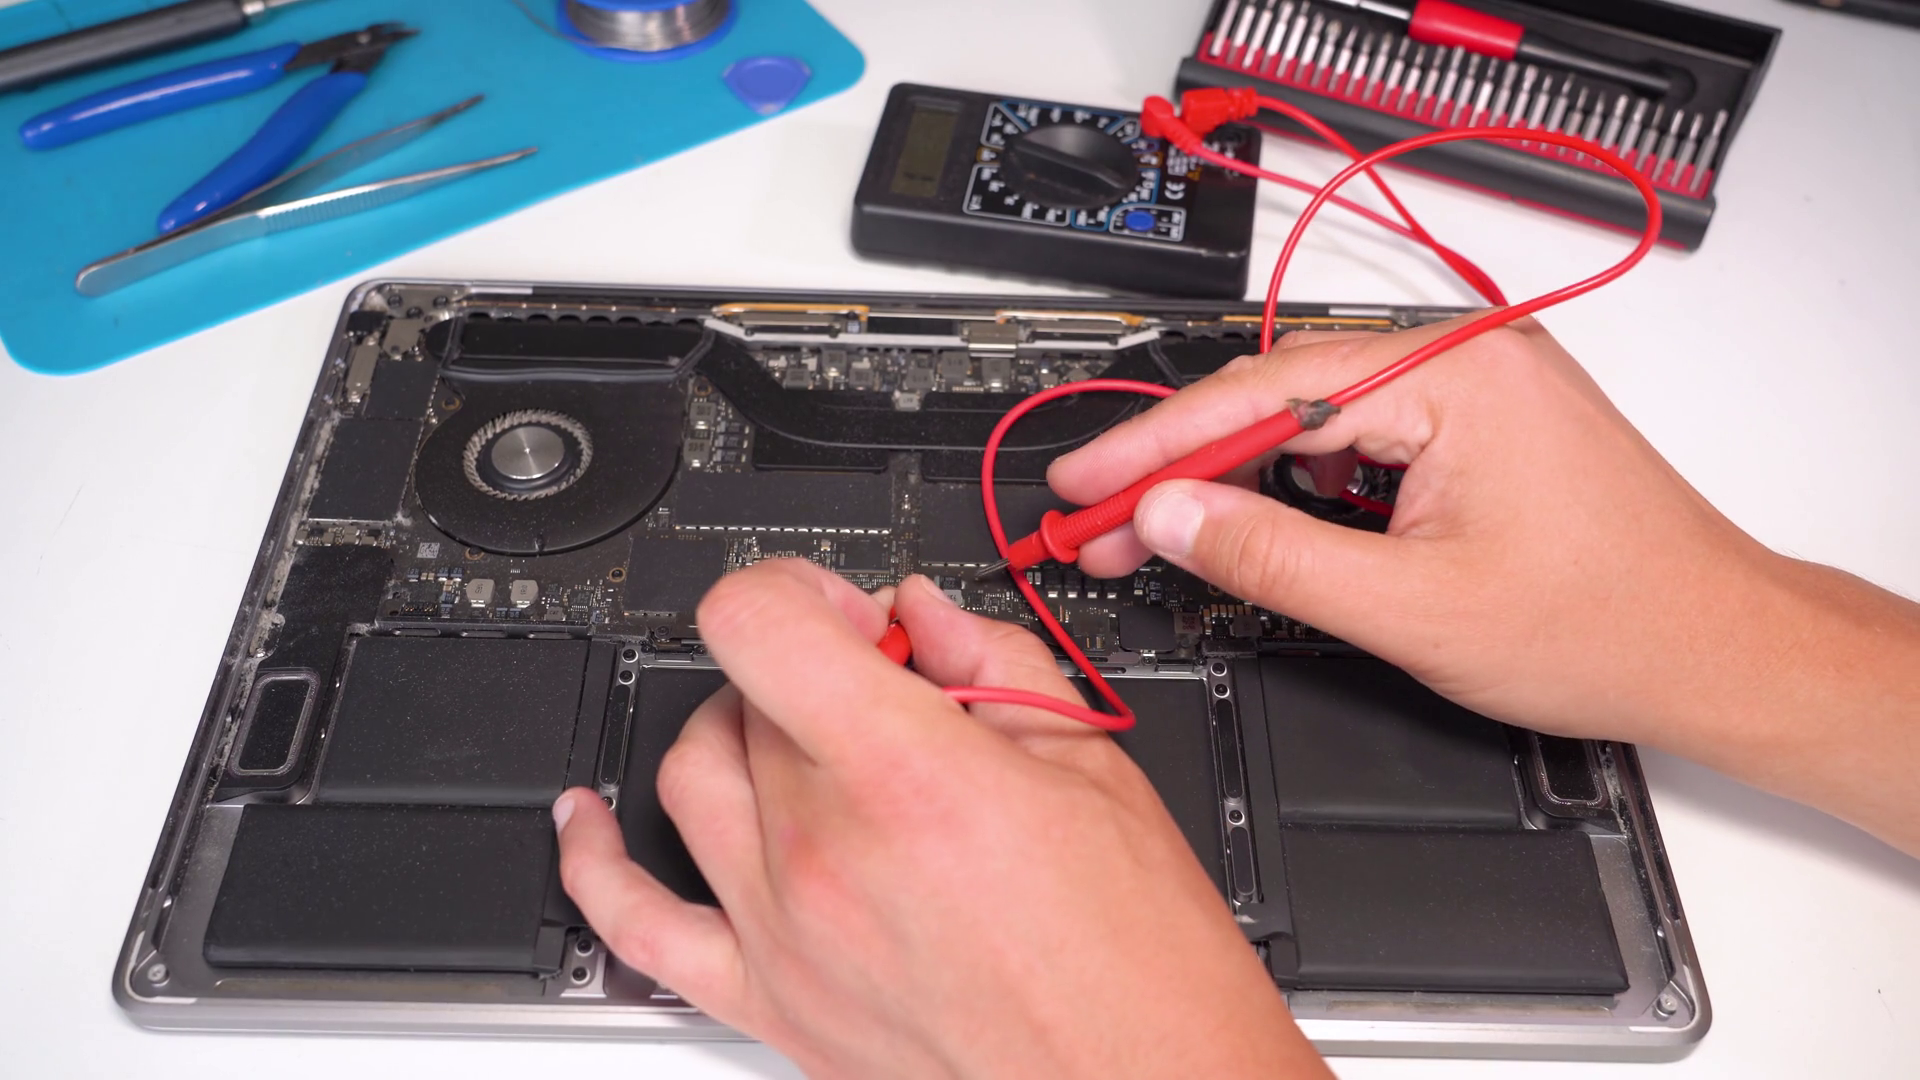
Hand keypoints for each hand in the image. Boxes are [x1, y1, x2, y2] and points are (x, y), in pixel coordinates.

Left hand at [553, 560, 1327, 1078]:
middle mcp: (825, 850)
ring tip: (797, 731)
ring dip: (737, 728)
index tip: (846, 611)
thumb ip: (998, 665)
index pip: (761, 623)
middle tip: (882, 685)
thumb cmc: (1137, 963)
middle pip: (752, 696)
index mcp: (909, 775)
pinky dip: (595, 860)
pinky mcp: (768, 1000)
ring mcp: (784, 930)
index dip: (797, 587)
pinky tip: (585, 818)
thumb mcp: (1093, 768)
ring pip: (691, 775)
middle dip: (815, 667)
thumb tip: (931, 619)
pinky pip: (637, 925)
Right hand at [1050, 317, 1919, 852]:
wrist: (1718, 650)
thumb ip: (1274, 556)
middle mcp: (1466, 357)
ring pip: (1315, 419)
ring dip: (1241, 478)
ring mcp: (1475, 386)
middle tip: (1101, 517)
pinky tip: (1264, 526)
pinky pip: (1362, 436)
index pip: (1264, 395)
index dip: (1157, 445)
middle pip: (1278, 397)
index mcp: (1455, 376)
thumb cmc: (1608, 625)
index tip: (1086, 484)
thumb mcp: (1412, 608)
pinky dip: (1304, 485)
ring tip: (1168, 533)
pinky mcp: (1478, 422)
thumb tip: (1173, 518)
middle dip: (1185, 465)